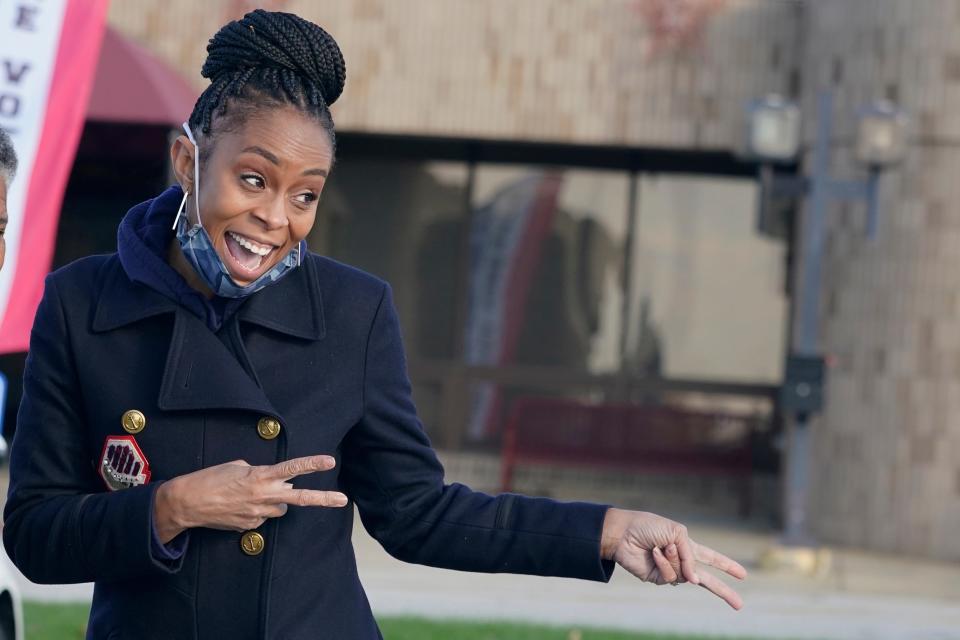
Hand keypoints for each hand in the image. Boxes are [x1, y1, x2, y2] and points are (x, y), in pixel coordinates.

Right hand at [154, 455, 347, 542]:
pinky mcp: (250, 526)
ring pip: (280, 508)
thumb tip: (272, 481)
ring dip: (275, 501)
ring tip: (252, 495)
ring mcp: (258, 514)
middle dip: (323, 499)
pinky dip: (257, 511)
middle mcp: (263, 496)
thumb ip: (259, 472)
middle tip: (342, 500)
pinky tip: (239, 506)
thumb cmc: (210, 479)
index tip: (330, 461)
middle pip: (300, 498)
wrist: (188, 503)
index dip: (312, 464)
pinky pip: (263, 517)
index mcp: (260, 476)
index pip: (292, 468)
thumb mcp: (237, 466)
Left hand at [601, 508, 746, 609]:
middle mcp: (680, 561)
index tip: (743, 575)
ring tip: (659, 546)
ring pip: (684, 574)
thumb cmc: (648, 527)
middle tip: (739, 606)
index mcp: (686, 546)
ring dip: (673, 558)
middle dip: (723, 590)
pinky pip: (669, 575)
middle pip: (707, 579)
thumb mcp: (676, 532)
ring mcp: (669, 571)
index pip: (711, 557)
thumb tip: (694, 581)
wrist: (623, 533)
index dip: (726, 565)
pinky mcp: (657, 578)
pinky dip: (662, 562)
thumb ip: (690, 555)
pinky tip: (652, 552)